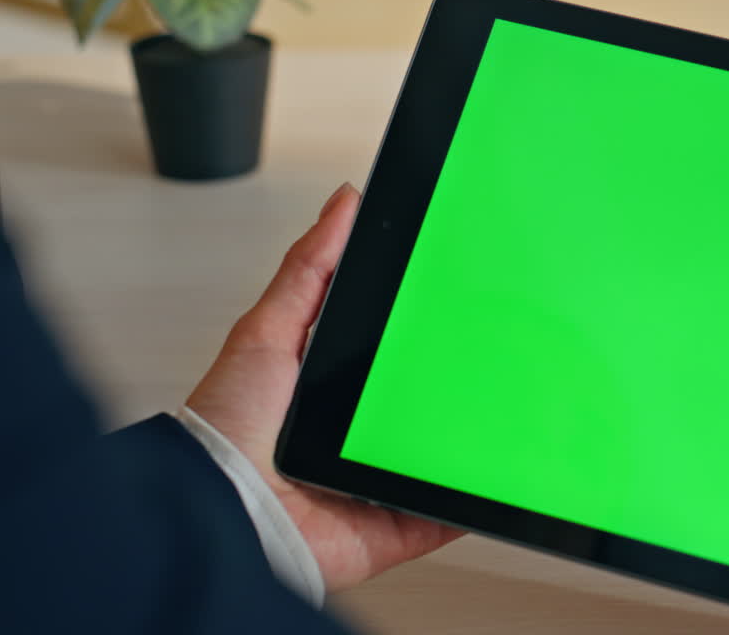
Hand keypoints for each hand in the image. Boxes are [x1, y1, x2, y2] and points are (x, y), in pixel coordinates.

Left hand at [186, 183, 463, 591]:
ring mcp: (376, 481)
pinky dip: (470, 497)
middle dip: (456, 380)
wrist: (225, 514)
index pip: (388, 349)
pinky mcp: (394, 524)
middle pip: (421, 400)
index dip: (424, 328)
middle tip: (491, 355)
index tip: (462, 302)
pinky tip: (495, 471)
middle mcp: (353, 434)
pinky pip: (445, 511)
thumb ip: (309, 271)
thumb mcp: (267, 330)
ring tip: (503, 409)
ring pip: (440, 453)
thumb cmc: (225, 429)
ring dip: (469, 437)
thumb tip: (344, 204)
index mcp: (328, 387)